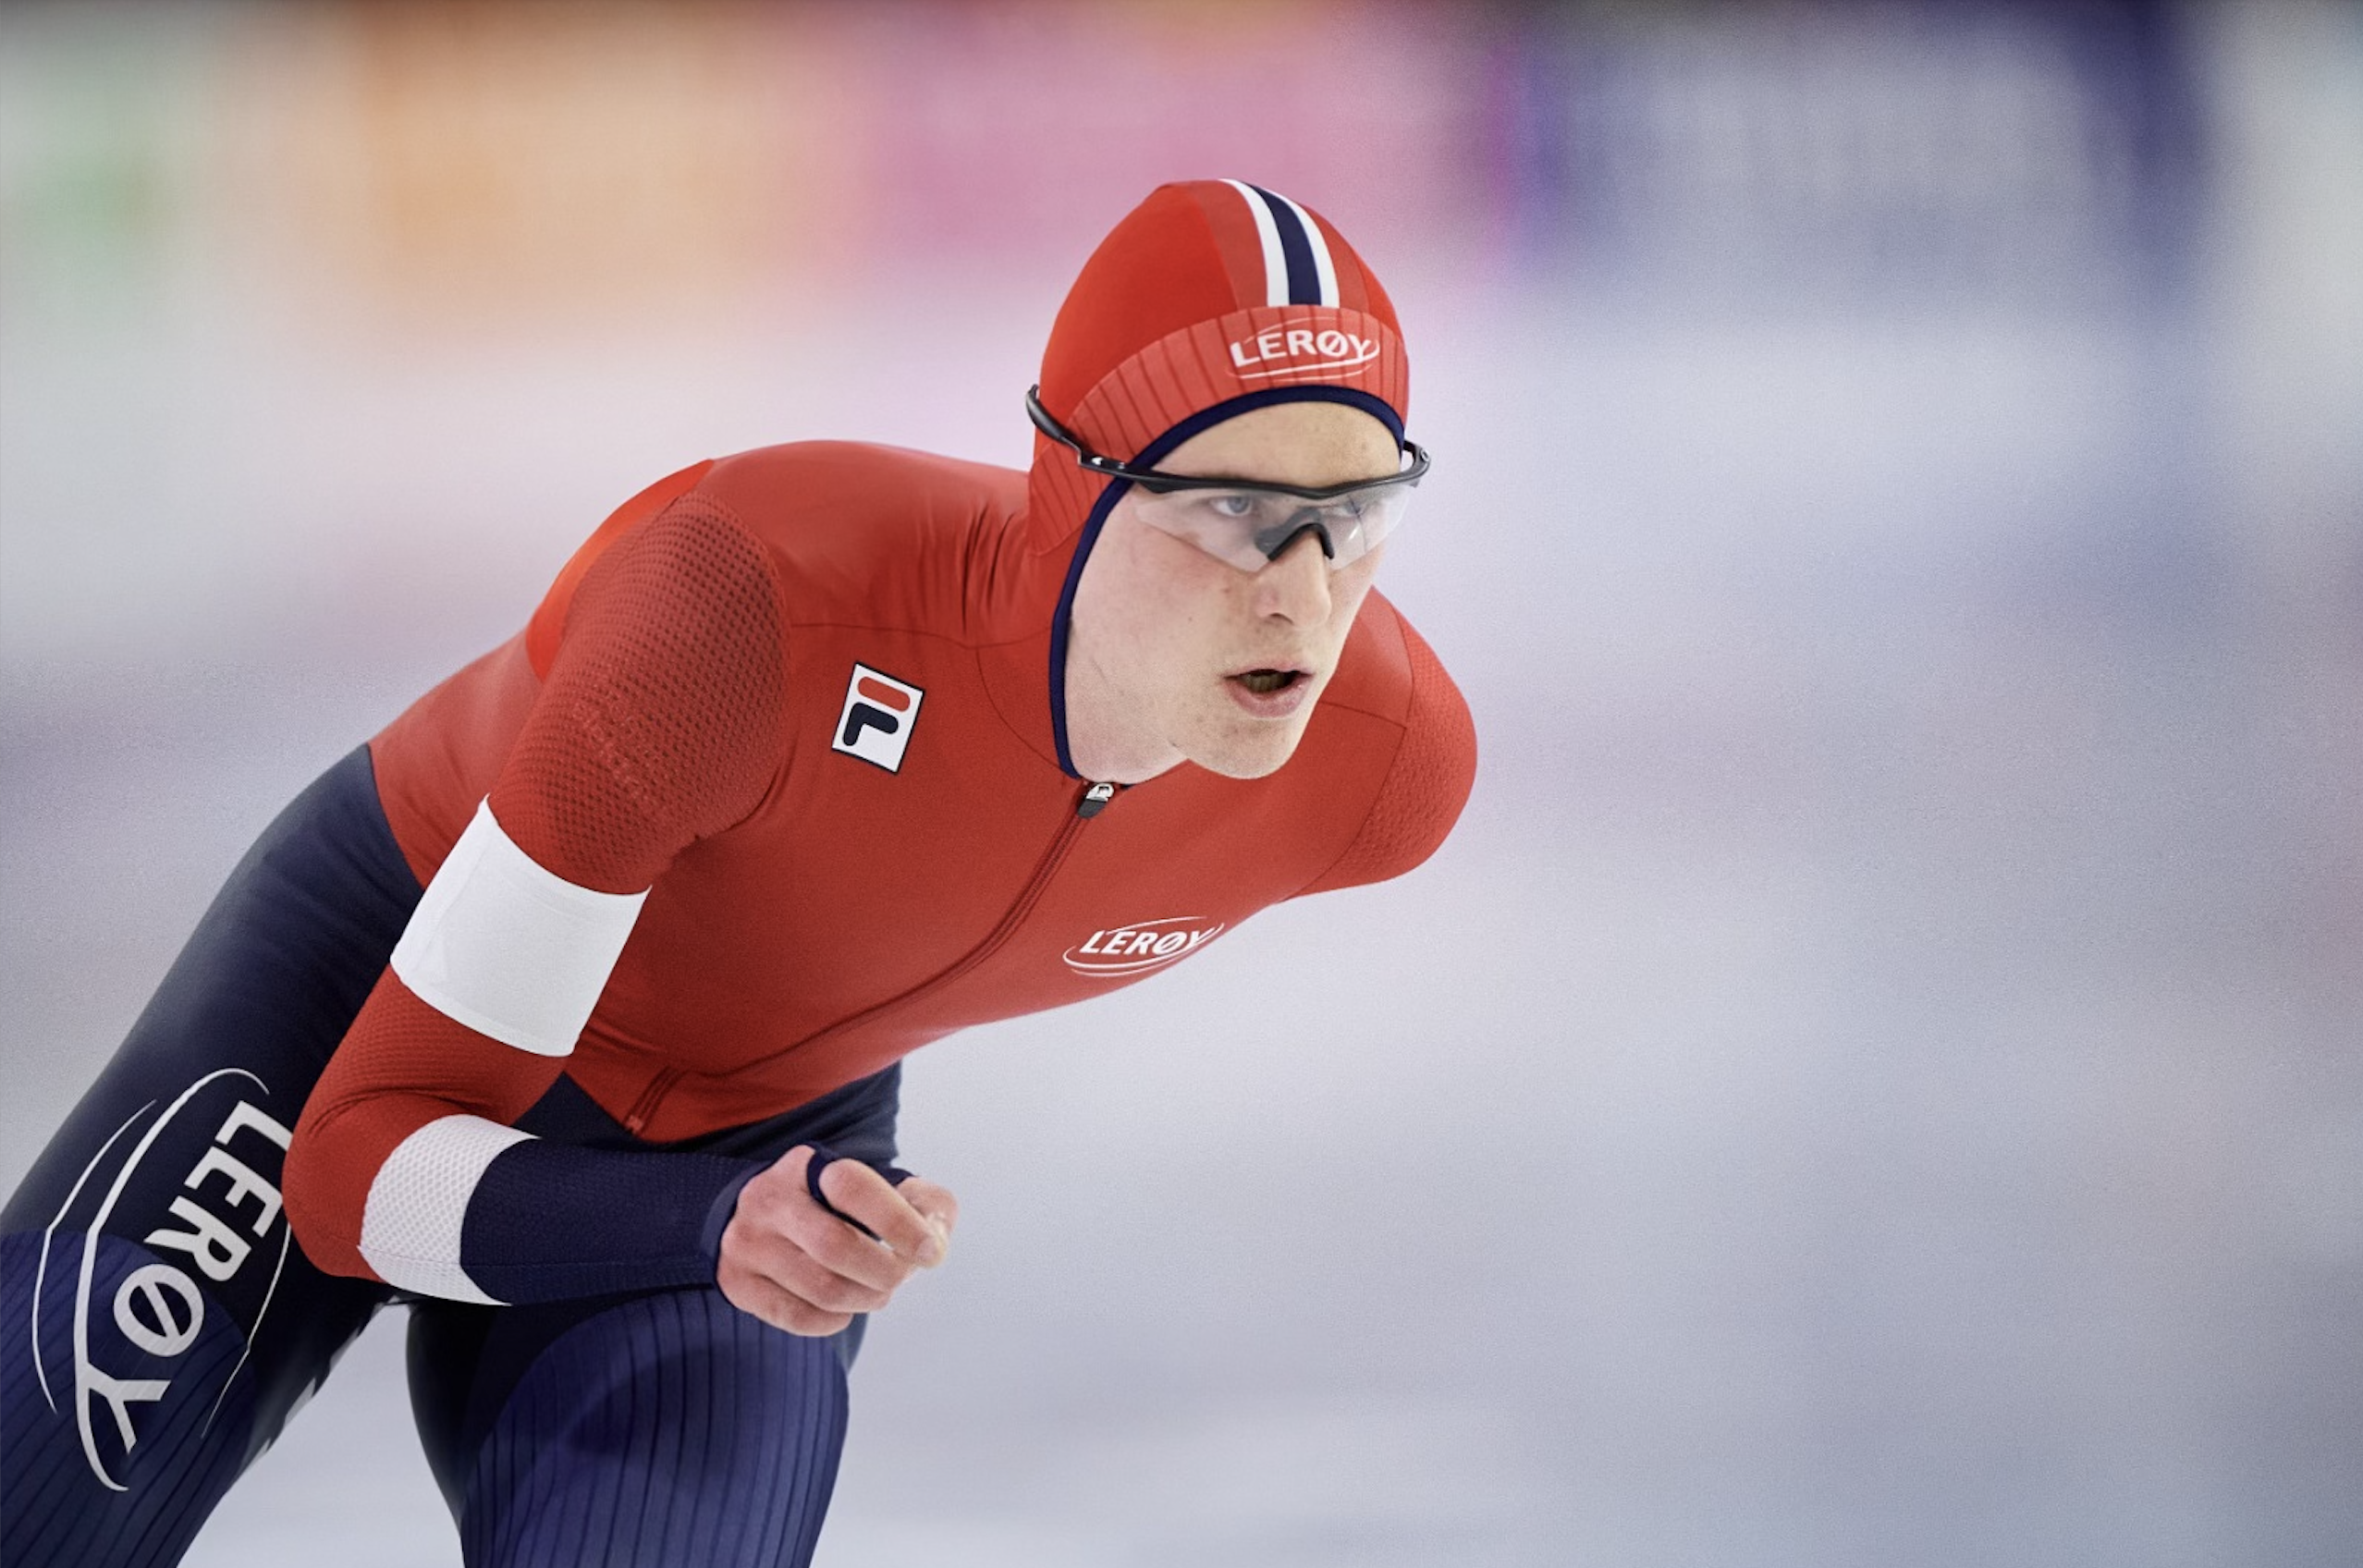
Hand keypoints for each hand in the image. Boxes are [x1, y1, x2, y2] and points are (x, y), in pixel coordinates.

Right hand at [717, 1144, 957, 1335]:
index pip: (853, 1187)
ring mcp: (747, 1243)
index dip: (899, 1222)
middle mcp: (768, 1199)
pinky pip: (797, 1317)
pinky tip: (846, 1308)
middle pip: (836, 1246)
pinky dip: (835, 1320)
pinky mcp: (738, 1284)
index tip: (930, 1252)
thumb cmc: (840, 1206)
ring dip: (866, 1298)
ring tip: (879, 1290)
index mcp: (808, 1166)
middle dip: (885, 1270)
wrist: (764, 1219)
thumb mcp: (883, 1187)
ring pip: (821, 1288)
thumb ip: (926, 1205)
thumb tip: (935, 1243)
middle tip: (903, 1276)